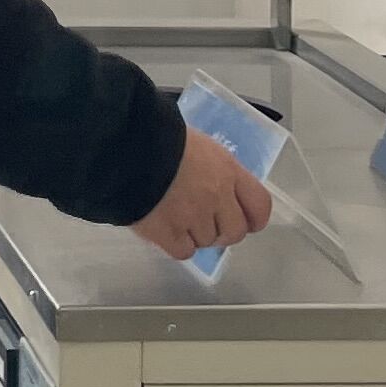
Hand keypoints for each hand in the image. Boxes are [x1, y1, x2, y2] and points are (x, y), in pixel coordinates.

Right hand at [135, 127, 273, 262]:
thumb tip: (212, 180)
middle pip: (235, 231)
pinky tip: (166, 231)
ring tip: (177, 218)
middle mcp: (217, 197)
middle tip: (206, 223)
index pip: (259, 205)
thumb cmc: (159, 135)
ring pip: (207, 242)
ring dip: (195, 234)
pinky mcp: (168, 233)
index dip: (254, 218)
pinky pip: (183, 251)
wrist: (126, 148)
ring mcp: (193, 218)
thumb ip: (212, 166)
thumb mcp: (197, 143)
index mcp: (228, 170)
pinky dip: (177, 244)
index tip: (247, 221)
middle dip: (223, 231)